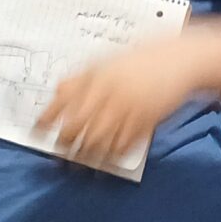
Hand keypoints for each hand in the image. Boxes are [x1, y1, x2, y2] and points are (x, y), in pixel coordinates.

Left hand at [37, 37, 204, 167]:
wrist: (183, 60)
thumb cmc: (143, 58)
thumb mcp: (108, 60)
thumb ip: (83, 77)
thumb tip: (58, 92)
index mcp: (95, 75)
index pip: (62, 100)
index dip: (47, 119)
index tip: (37, 132)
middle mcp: (107, 93)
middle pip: (76, 126)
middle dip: (64, 143)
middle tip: (59, 152)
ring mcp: (127, 110)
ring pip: (96, 141)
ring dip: (84, 156)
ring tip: (77, 163)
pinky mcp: (145, 123)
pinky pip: (121, 147)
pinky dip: (110, 157)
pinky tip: (104, 161)